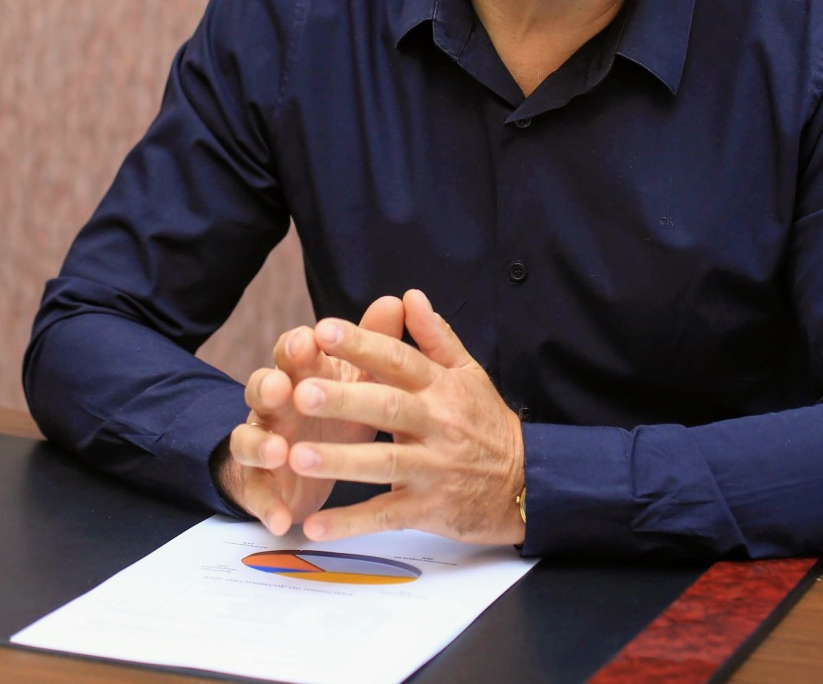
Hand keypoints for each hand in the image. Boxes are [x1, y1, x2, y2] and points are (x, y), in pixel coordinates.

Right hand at [218, 294, 404, 534]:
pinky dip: (267, 505)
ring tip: (280, 451)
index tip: (309, 341)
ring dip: (261, 443)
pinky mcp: (261, 484)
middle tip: (282, 388)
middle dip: (269, 386)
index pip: (291, 353)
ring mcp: (263, 444)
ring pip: (248, 438)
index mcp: (300, 375)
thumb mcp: (358, 378)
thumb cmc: (337, 409)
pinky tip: (282, 519)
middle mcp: (275, 405)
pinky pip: (257, 493)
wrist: (307, 462)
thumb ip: (373, 343)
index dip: (295, 346)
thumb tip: (396, 300)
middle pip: (261, 388)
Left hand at [287, 288, 524, 545]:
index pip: (399, 360)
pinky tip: (314, 526)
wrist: (526, 485)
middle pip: (387, 408)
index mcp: (440, 388)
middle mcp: (437, 425)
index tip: (323, 330)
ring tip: (296, 456)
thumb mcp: (469, 374)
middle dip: (344, 400)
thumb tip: (409, 295)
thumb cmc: (486, 423)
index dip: (362, 345)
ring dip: (340, 460)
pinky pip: (385, 516)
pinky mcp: (429, 509)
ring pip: (384, 463)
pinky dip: (350, 523)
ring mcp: (433, 469)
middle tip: (300, 392)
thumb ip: (436, 337)